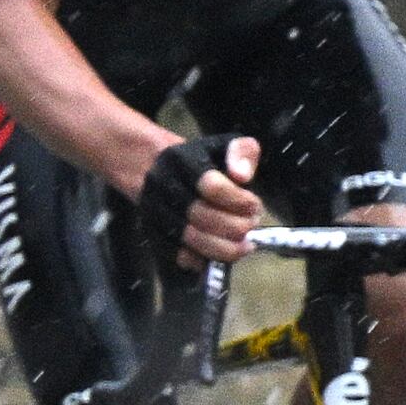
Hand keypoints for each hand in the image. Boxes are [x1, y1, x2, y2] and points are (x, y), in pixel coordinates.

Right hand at [136, 133, 261, 266]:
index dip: (239, 201)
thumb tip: (242, 175)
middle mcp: (163, 185)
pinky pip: (176, 254)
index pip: (212, 186)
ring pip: (190, 238)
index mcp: (183, 161)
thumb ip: (241, 152)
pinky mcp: (151, 231)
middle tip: (251, 227)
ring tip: (244, 246)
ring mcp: (154, 210)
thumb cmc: (197, 159)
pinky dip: (201, 259)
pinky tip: (219, 255)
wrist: (153, 167)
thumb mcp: (222, 145)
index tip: (254, 205)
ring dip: (224, 248)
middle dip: (235, 226)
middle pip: (202, 215)